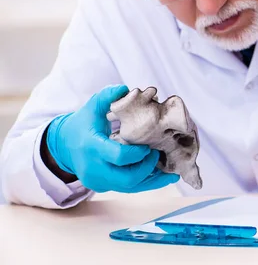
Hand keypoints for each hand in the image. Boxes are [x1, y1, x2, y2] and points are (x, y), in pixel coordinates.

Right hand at [45, 84, 179, 192]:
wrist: (64, 146)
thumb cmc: (83, 124)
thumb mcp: (92, 106)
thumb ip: (107, 96)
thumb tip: (125, 89)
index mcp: (91, 147)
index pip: (117, 156)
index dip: (137, 154)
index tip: (149, 147)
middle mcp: (93, 168)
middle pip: (126, 178)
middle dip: (147, 168)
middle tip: (157, 155)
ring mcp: (98, 181)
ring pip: (129, 187)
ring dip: (152, 181)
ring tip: (172, 174)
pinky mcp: (103, 187)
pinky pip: (128, 189)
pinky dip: (146, 184)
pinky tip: (163, 179)